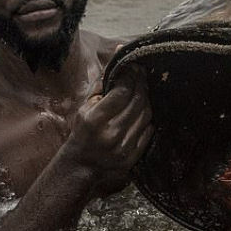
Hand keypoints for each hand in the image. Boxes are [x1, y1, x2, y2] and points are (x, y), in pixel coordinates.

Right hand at [63, 64, 152, 194]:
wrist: (81, 167)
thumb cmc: (81, 133)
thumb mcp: (83, 109)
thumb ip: (99, 86)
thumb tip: (112, 64)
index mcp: (96, 120)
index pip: (121, 92)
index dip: (129, 76)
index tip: (132, 65)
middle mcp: (112, 133)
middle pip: (137, 101)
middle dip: (141, 83)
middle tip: (141, 72)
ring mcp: (125, 147)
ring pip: (146, 114)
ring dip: (146, 98)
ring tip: (142, 89)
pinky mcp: (134, 157)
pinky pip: (148, 131)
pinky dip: (147, 118)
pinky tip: (142, 110)